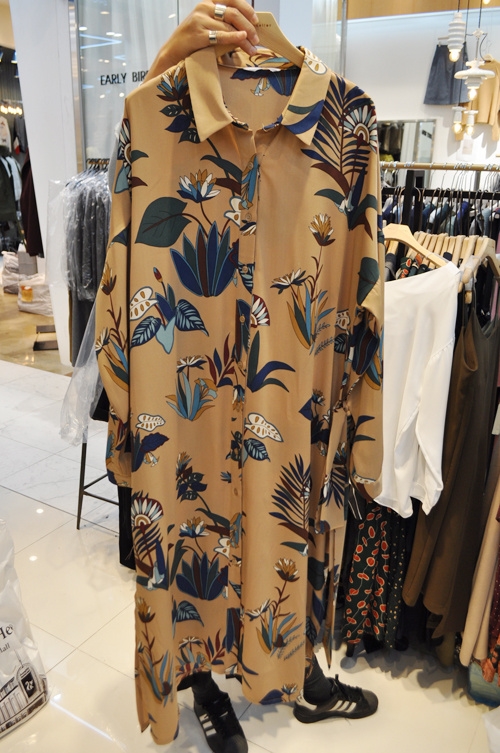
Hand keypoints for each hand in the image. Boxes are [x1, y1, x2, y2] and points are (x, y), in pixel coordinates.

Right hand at [144, 1, 259, 81]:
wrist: (173, 51)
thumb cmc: (193, 39)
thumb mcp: (207, 24)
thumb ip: (223, 21)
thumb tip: (247, 28)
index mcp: (208, 1)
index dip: (246, 9)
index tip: (256, 20)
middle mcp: (203, 7)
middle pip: (233, 13)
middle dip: (249, 27)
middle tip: (256, 39)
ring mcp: (199, 20)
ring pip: (229, 26)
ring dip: (244, 39)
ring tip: (252, 49)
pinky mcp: (198, 34)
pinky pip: (220, 36)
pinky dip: (233, 37)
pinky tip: (242, 39)